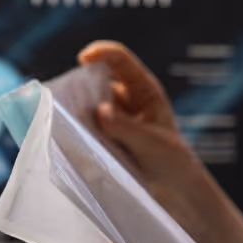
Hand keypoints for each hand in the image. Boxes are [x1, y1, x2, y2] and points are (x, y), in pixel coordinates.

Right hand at [79, 41, 214, 227]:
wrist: (175, 190)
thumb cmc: (172, 160)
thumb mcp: (151, 142)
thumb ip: (126, 127)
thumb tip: (100, 110)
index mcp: (144, 90)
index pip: (120, 60)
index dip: (102, 53)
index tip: (84, 59)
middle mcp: (125, 99)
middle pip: (97, 81)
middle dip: (81, 87)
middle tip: (69, 103)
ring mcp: (113, 118)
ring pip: (87, 105)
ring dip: (76, 111)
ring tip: (67, 123)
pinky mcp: (103, 137)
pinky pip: (84, 127)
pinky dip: (76, 130)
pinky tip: (69, 139)